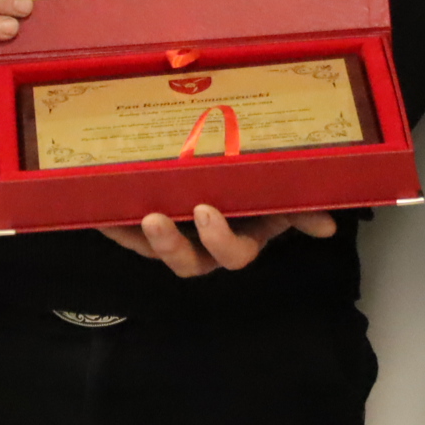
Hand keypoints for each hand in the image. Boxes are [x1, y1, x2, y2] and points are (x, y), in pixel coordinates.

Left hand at [97, 204, 336, 277]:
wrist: (231, 162)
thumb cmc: (258, 181)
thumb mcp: (281, 192)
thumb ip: (301, 207)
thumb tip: (328, 225)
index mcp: (239, 237)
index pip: (233, 254)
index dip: (220, 240)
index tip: (206, 212)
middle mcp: (204, 244)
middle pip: (188, 261)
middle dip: (171, 246)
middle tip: (157, 218)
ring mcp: (174, 235)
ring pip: (155, 249)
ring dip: (140, 237)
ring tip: (129, 214)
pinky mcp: (144, 226)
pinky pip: (126, 231)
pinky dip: (111, 223)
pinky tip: (96, 211)